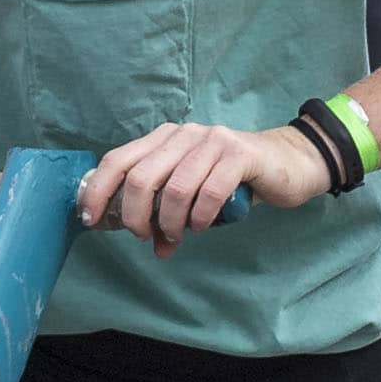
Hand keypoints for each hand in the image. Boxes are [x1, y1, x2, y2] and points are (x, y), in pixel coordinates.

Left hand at [78, 120, 299, 252]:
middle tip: (145, 236)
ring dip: (170, 222)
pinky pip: (208, 192)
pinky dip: (199, 217)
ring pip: (173, 188)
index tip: (90, 219)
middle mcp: (184, 134)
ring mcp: (212, 141)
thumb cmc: (235, 179)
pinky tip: (201, 226)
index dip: (99, 190)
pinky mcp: (239, 154)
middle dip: (136, 216)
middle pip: (140, 177)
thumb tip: (155, 247)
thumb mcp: (194, 192)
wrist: (290, 162)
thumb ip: (170, 213)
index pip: (117, 159)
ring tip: (177, 235)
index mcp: (164, 138)